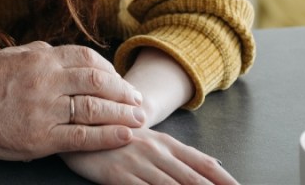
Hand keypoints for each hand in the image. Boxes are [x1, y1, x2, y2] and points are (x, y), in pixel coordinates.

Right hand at [0, 42, 145, 160]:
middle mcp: (45, 81)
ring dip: (121, 113)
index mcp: (40, 59)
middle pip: (96, 82)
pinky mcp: (41, 138)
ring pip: (93, 109)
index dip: (109, 69)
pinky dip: (107, 136)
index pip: (86, 58)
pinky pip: (82, 137)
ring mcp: (44, 110)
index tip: (120, 80)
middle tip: (138, 100)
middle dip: (122, 91)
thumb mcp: (10, 56)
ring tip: (139, 119)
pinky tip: (124, 135)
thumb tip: (58, 51)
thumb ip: (37, 52)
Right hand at [61, 128, 236, 184]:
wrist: (79, 125)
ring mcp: (137, 163)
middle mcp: (155, 151)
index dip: (225, 180)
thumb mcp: (150, 139)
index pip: (203, 163)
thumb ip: (181, 153)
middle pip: (193, 179)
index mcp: (166, 142)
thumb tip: (216, 164)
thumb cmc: (117, 136)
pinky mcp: (118, 175)